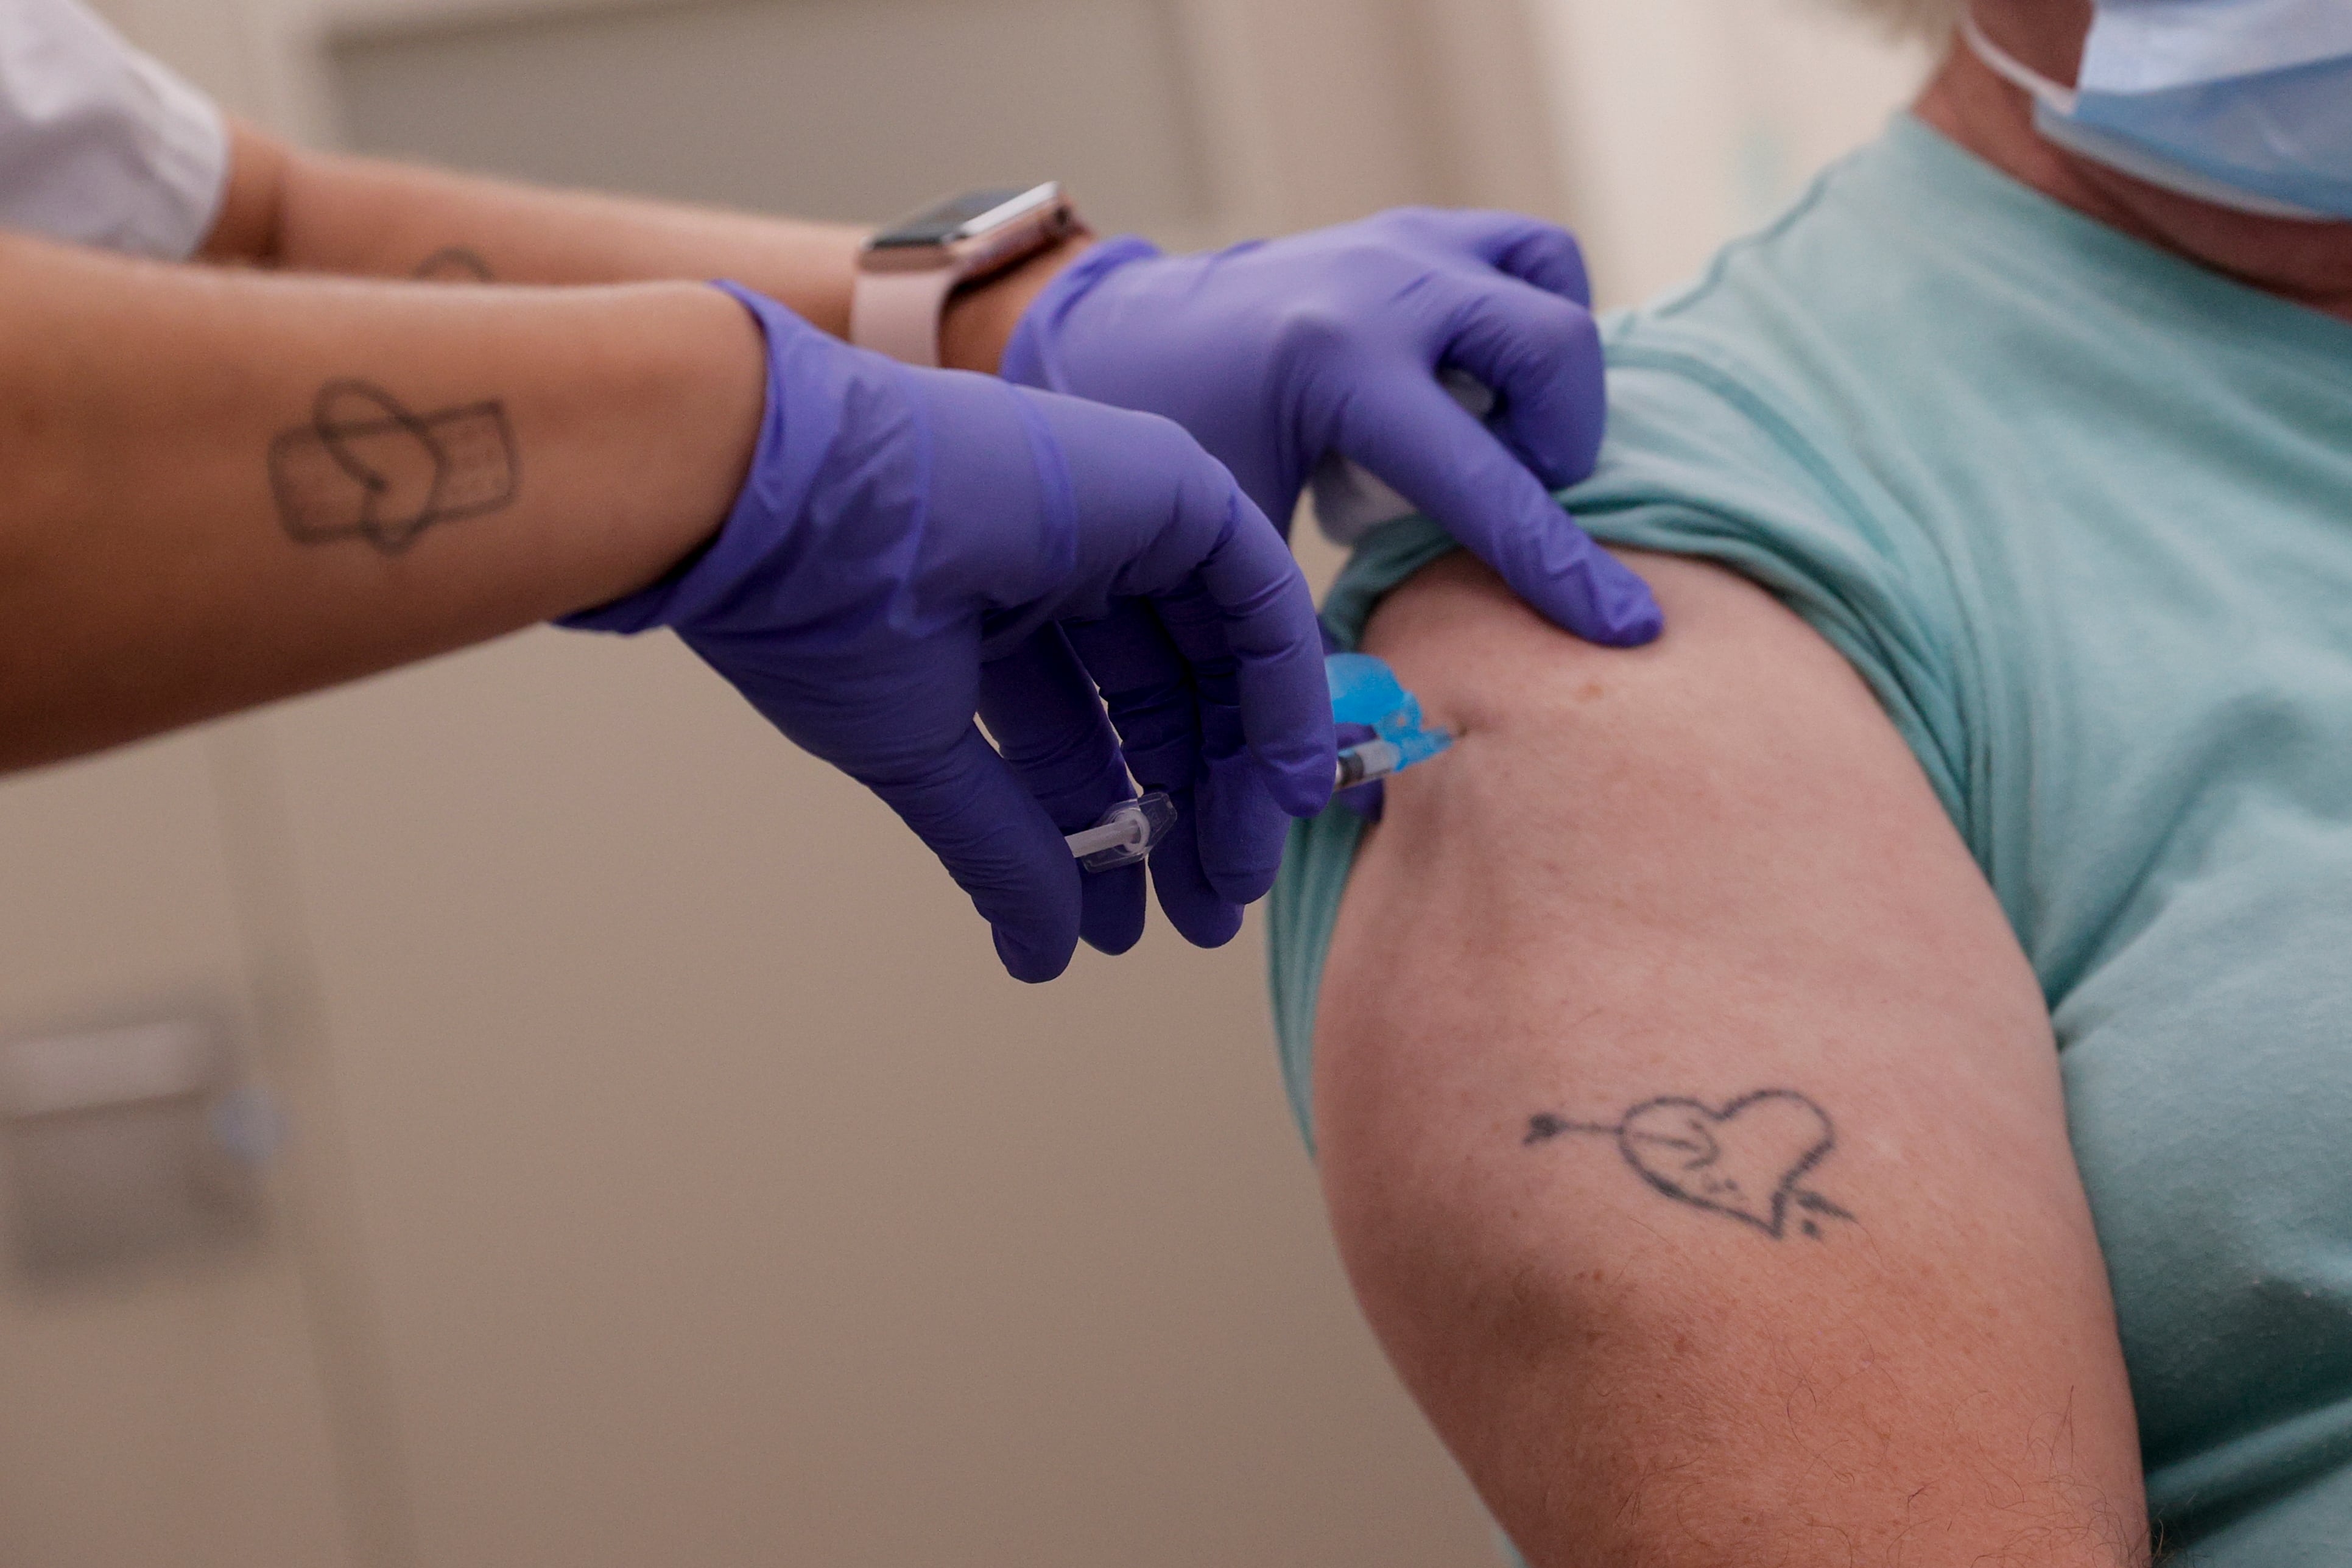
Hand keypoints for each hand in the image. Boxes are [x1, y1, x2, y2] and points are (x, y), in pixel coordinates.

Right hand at [562, 283, 1333, 981]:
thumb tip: (1041, 958)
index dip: (1113, 832)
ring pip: (1214, 657)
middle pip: (1158, 706)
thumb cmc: (820, 614)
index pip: (1083, 739)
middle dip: (1186, 816)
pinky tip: (1284, 785)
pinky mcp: (1165, 484)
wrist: (782, 500)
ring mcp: (1117, 519)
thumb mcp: (924, 759)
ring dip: (1237, 771)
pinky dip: (1286, 687)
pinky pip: (1256, 591)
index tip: (1127, 928)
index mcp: (991, 616)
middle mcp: (1064, 566)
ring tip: (1236, 877)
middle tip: (1204, 917)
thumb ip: (1002, 850)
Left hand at [1001, 208, 1661, 645]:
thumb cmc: (1158, 444)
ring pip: (1555, 285)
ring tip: (1494, 435)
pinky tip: (1478, 380)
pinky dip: (1531, 319)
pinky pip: (1529, 257)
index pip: (1485, 482)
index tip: (1629, 628)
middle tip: (1505, 492)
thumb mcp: (1229, 538)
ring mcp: (1405, 242)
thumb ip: (1302, 642)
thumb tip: (1359, 774)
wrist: (1107, 332)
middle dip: (1559, 442)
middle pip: (1554, 351)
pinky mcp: (1414, 229)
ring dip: (1552, 377)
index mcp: (1336, 365)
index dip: (1561, 568)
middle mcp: (1386, 286)